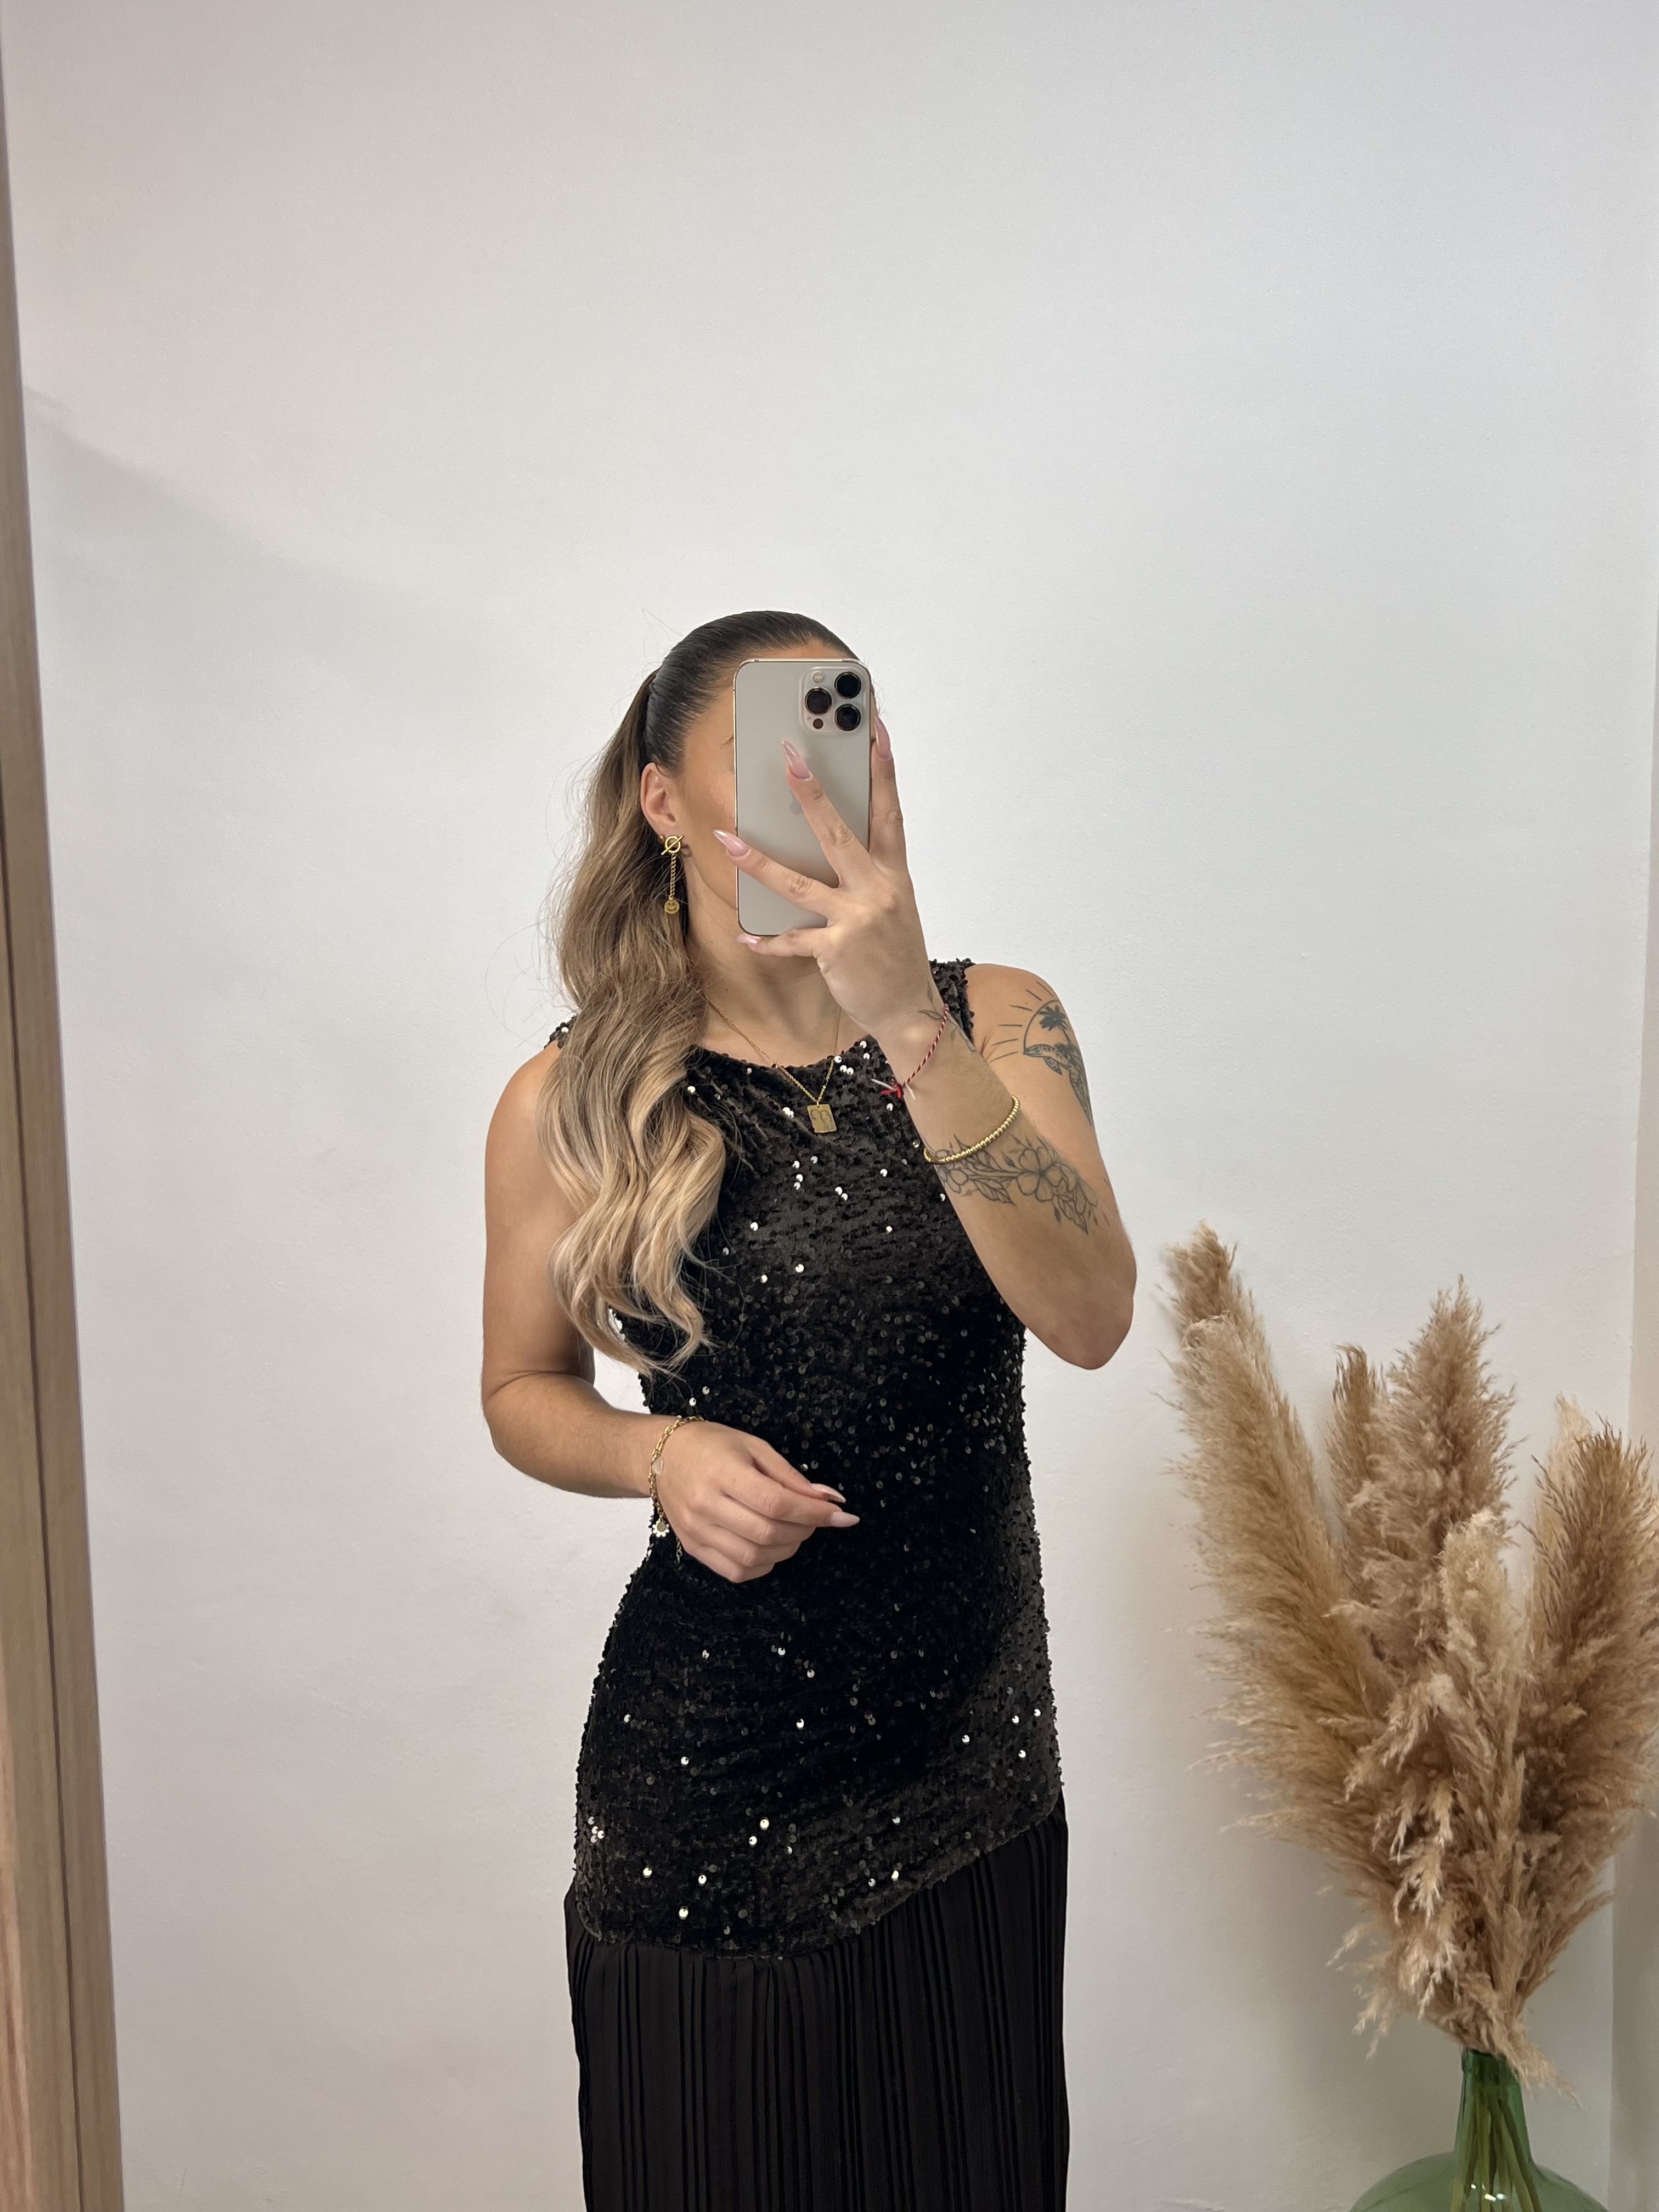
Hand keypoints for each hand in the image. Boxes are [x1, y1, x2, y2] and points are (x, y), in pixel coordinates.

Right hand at [654, 1419, 858, 1583]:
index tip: (841, 1514)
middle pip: (767, 1533)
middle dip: (804, 1531)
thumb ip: (791, 1476)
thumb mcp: (754, 1447)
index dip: (813, 1513)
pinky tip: (771, 1546)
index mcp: (722, 1472)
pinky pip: (736, 1571)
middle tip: (817, 1519)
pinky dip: (763, 1564)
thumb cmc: (711, 1445)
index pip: (776, 1503)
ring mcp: (697, 1531)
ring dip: (787, 1549)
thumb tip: (829, 1498)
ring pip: (754, 1557)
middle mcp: (705, 1505)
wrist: (662, 1457)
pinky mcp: (693, 1548)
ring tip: (795, 1531)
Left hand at [711, 715, 934, 1042]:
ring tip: (727, 838)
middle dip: (812, 795)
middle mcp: (877, 891)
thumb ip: (868, 873)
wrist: (909, 1010)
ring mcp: (856, 920)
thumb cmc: (896, 954)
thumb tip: (832, 842)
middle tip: (789, 757)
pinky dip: (767, 940)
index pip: (889, 811)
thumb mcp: (893, 906)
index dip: (883, 770)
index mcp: (894, 874)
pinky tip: (746, 935)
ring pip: (799, 884)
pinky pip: (792, 941)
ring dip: (758, 861)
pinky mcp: (836, 951)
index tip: (875, 730)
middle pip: (839, 834)